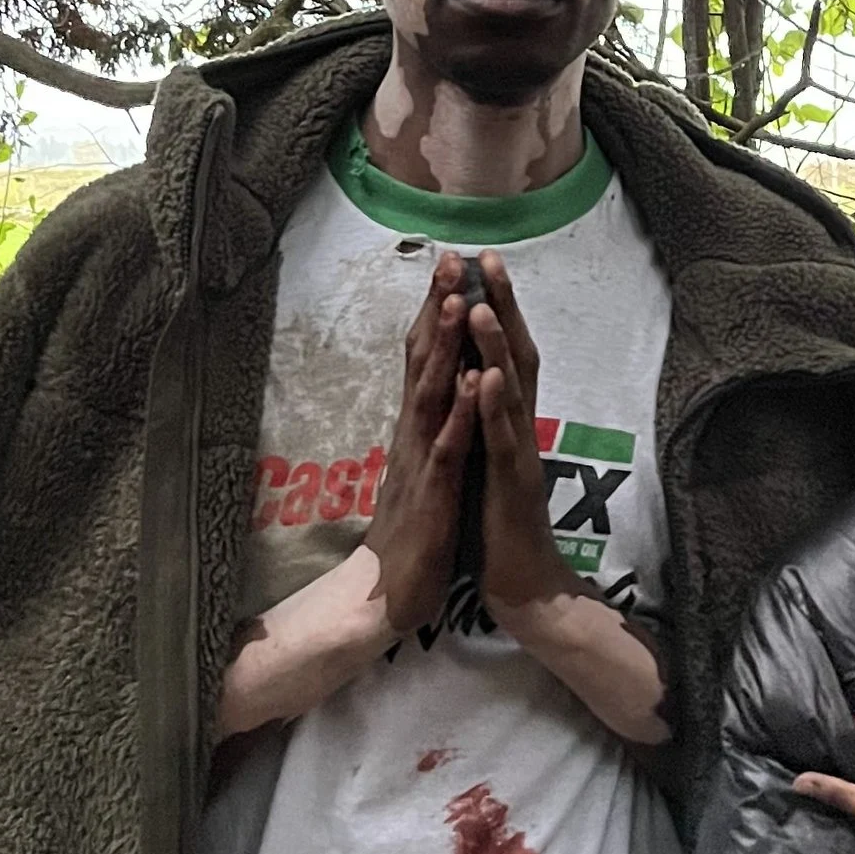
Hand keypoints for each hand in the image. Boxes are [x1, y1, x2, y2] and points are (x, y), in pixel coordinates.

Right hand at [365, 256, 477, 632]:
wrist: (382, 594)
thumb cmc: (409, 531)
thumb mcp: (420, 467)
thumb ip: (425, 427)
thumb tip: (433, 389)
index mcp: (416, 427)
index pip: (425, 359)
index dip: (435, 312)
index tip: (449, 266)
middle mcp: (413, 434)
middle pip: (423, 362)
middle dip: (437, 310)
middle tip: (448, 259)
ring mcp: (420, 462)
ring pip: (432, 396)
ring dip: (445, 350)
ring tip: (457, 304)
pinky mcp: (432, 496)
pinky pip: (446, 452)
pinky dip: (459, 418)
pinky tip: (472, 389)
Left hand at [467, 255, 581, 617]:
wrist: (523, 589)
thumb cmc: (500, 526)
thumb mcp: (488, 460)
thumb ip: (487, 420)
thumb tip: (475, 378)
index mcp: (508, 422)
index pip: (502, 353)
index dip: (493, 307)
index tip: (476, 262)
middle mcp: (519, 429)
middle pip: (515, 356)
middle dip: (502, 304)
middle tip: (489, 256)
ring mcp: (519, 456)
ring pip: (511, 391)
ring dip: (496, 346)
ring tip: (483, 302)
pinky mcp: (513, 488)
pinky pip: (504, 442)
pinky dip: (495, 407)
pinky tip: (485, 378)